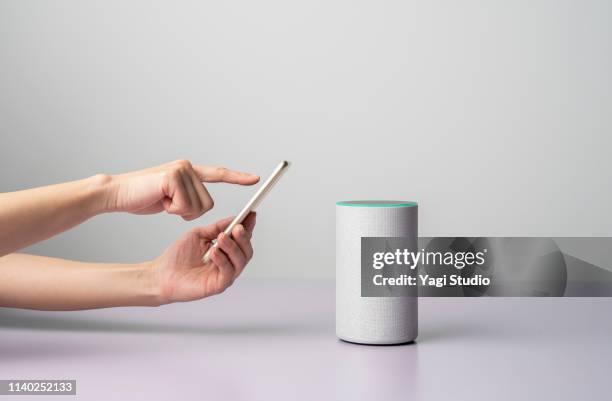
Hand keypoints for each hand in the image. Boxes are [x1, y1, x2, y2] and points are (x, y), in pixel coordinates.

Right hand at [105, 160, 258, 219]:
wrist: (117, 193)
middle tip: (169, 205)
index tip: (256, 179)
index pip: (218, 174)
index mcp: (189, 171)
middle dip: (189, 212)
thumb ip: (187, 198)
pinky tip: (159, 200)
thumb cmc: (142, 197)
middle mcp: (188, 167)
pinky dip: (173, 210)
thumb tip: (200, 207)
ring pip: (199, 206)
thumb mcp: (170, 199)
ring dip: (180, 211)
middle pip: (208, 203)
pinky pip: (186, 206)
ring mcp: (182, 169)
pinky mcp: (174, 176)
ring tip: (162, 200)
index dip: (237, 177)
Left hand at [151, 213, 255, 302]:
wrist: (162, 274)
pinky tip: (213, 252)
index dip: (249, 227)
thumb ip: (216, 228)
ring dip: (232, 247)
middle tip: (237, 227)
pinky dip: (223, 260)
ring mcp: (225, 275)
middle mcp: (228, 263)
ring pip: (240, 261)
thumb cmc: (179, 256)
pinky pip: (228, 272)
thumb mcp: (199, 235)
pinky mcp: (218, 286)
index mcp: (225, 251)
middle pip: (246, 251)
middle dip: (244, 238)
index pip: (242, 239)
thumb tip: (234, 219)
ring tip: (220, 238)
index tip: (251, 214)